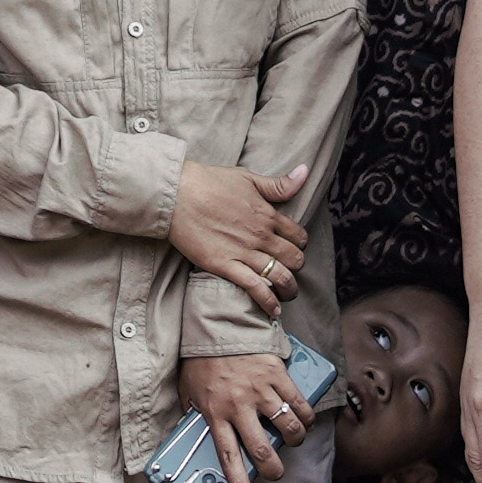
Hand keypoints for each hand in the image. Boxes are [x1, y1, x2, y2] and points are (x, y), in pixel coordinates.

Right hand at [159, 150, 306, 309]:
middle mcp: (260, 235)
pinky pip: (255, 288)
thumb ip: (278, 184)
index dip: (300, 245)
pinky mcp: (225, 265)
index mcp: (267, 214)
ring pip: (280, 276)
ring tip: (287, 295)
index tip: (294, 249)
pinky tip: (274, 311)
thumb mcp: (248, 178)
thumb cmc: (209, 183)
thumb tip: (305, 172)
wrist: (176, 194)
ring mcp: (243, 252)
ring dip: (288, 289)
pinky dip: (268, 302)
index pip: (298, 236)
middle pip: (294, 259)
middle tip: (291, 272)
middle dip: (297, 268)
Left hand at [168, 341, 301, 482]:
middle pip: (262, 450)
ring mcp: (261, 391)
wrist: (216, 324)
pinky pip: (300, 402)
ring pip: (288, 428)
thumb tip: (193, 434)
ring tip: (293, 440)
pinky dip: (306, 415)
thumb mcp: (189, 391)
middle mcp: (239, 406)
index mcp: (215, 413)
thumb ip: (195, 414)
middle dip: (274, 469)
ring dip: (295, 440)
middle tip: (276, 472)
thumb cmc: (201, 360)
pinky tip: (304, 418)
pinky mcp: (277, 375)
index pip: (228, 457)